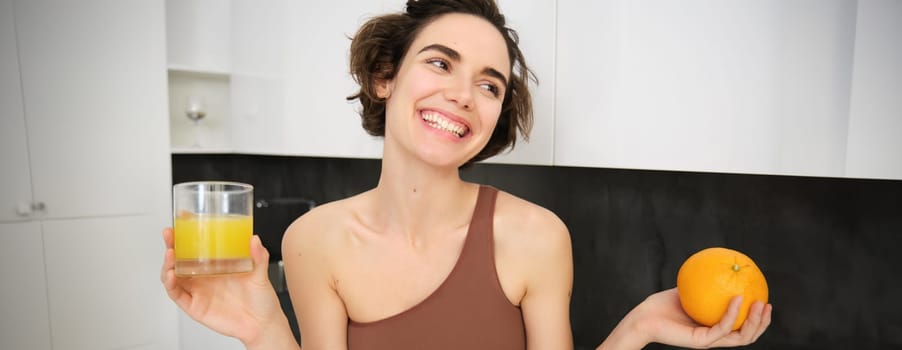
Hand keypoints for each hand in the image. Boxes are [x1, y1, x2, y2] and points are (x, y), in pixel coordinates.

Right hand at [160, 227, 287, 346]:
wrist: (262, 324)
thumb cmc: (260, 299)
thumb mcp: (260, 273)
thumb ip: (258, 256)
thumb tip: (254, 239)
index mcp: (216, 266)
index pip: (196, 247)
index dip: (187, 234)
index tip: (182, 218)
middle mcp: (203, 277)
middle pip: (180, 259)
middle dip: (171, 245)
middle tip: (170, 234)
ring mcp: (197, 291)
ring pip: (173, 275)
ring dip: (167, 264)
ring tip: (170, 253)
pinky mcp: (194, 306)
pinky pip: (177, 294)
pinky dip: (170, 284)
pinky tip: (171, 275)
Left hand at [632, 288, 771, 347]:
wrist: (643, 318)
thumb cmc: (661, 305)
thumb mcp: (688, 289)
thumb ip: (703, 282)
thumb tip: (719, 265)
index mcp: (713, 329)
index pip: (741, 328)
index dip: (757, 319)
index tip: (763, 299)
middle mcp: (714, 338)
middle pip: (747, 336)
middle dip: (762, 323)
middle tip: (767, 303)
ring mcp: (709, 341)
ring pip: (741, 337)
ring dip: (755, 322)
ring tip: (760, 303)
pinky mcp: (701, 341)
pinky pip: (722, 327)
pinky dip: (733, 313)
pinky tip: (738, 297)